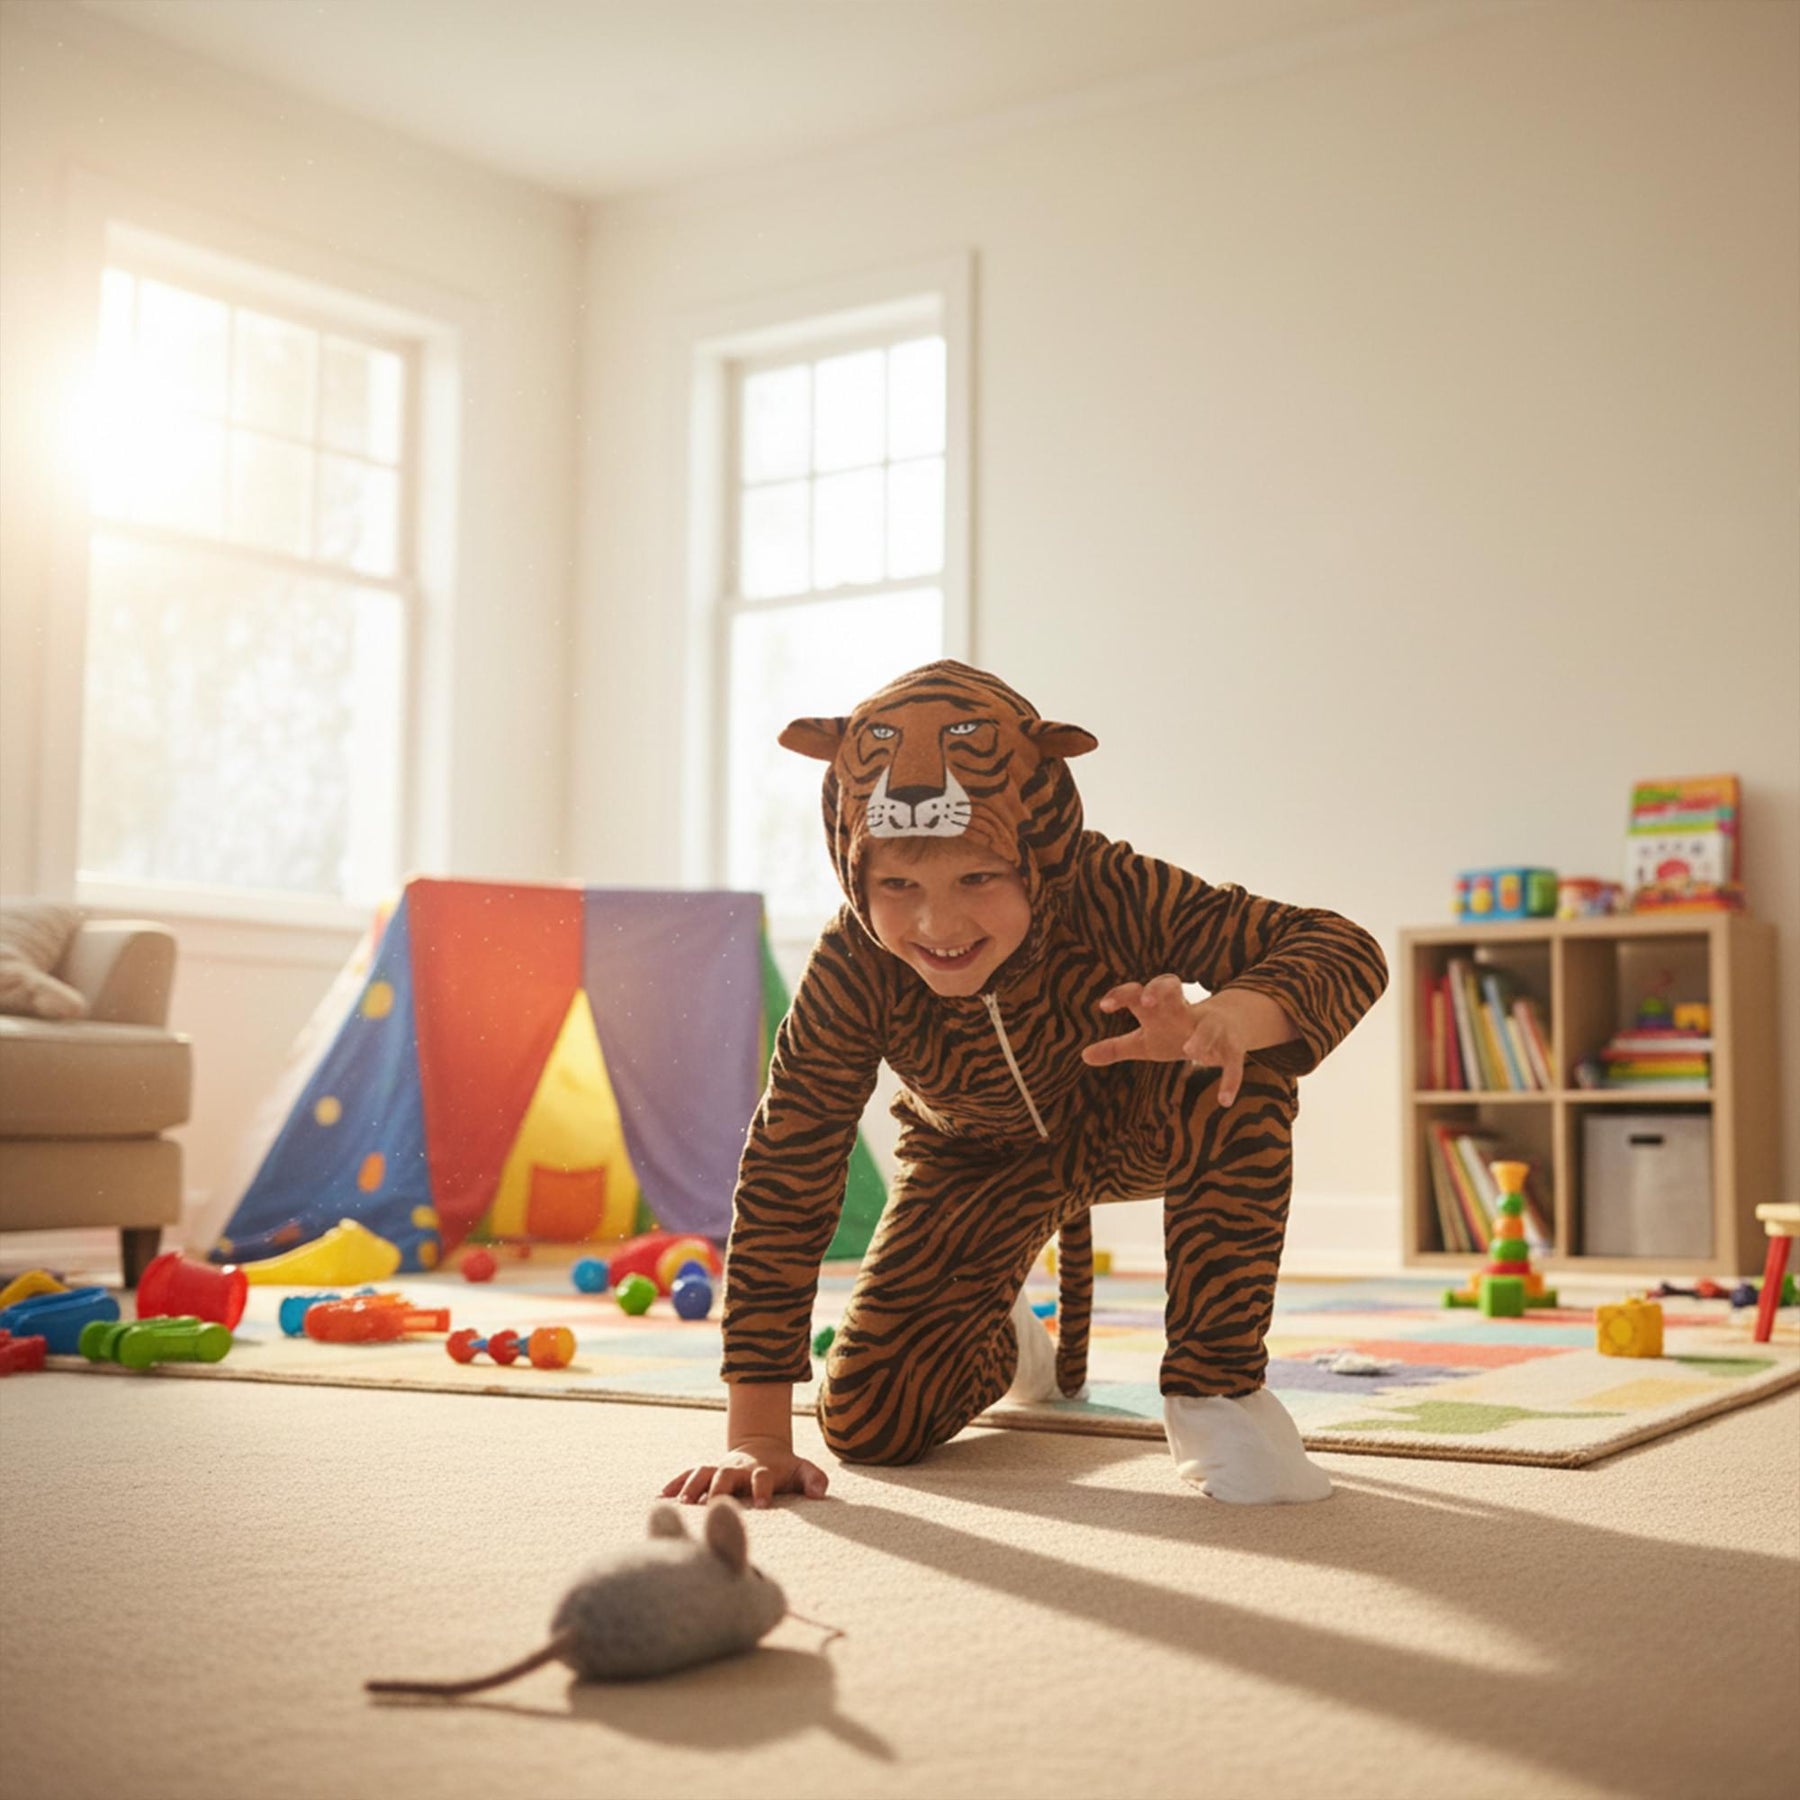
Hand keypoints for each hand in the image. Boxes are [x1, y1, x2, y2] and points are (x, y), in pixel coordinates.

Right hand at [661, 1436, 829, 1507]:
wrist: (762, 1448)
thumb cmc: (784, 1468)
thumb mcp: (803, 1470)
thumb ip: (814, 1479)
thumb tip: (819, 1495)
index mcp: (761, 1469)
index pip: (762, 1477)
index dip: (762, 1490)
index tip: (762, 1507)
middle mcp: (737, 1468)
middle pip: (726, 1474)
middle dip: (719, 1488)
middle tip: (713, 1506)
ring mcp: (719, 1468)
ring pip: (702, 1472)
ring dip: (691, 1487)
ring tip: (681, 1505)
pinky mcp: (707, 1471)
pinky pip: (686, 1474)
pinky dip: (674, 1484)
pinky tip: (659, 1498)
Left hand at [1081, 976, 1279, 1107]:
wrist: (1227, 1025)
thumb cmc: (1176, 1031)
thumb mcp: (1145, 1041)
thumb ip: (1116, 1047)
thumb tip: (1084, 1056)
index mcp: (1161, 1007)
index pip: (1139, 992)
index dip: (1123, 995)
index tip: (1104, 1006)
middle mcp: (1185, 1010)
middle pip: (1173, 988)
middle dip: (1161, 990)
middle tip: (1148, 1001)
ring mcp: (1211, 1026)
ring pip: (1208, 1026)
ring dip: (1201, 1036)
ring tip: (1190, 1052)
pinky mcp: (1232, 1046)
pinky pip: (1234, 1061)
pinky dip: (1230, 1079)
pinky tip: (1224, 1101)